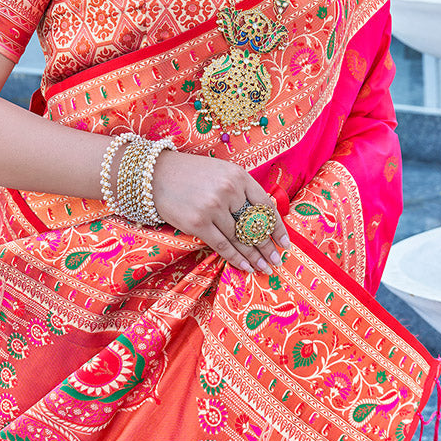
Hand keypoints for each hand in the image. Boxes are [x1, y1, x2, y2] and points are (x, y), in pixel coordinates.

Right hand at [151, 149, 289, 272]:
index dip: (277, 227)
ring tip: (263, 268)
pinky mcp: (198, 223)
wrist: (155, 175)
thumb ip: (241, 190)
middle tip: (276, 261)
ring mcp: (213, 207)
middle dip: (267, 246)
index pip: (266, 206)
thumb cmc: (191, 174)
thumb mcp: (221, 172)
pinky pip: (222, 246)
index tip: (285, 243)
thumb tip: (261, 219)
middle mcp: (228, 190)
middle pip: (254, 225)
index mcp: (239, 175)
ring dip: (253, 256)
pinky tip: (245, 267)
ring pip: (239, 238)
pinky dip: (235, 259)